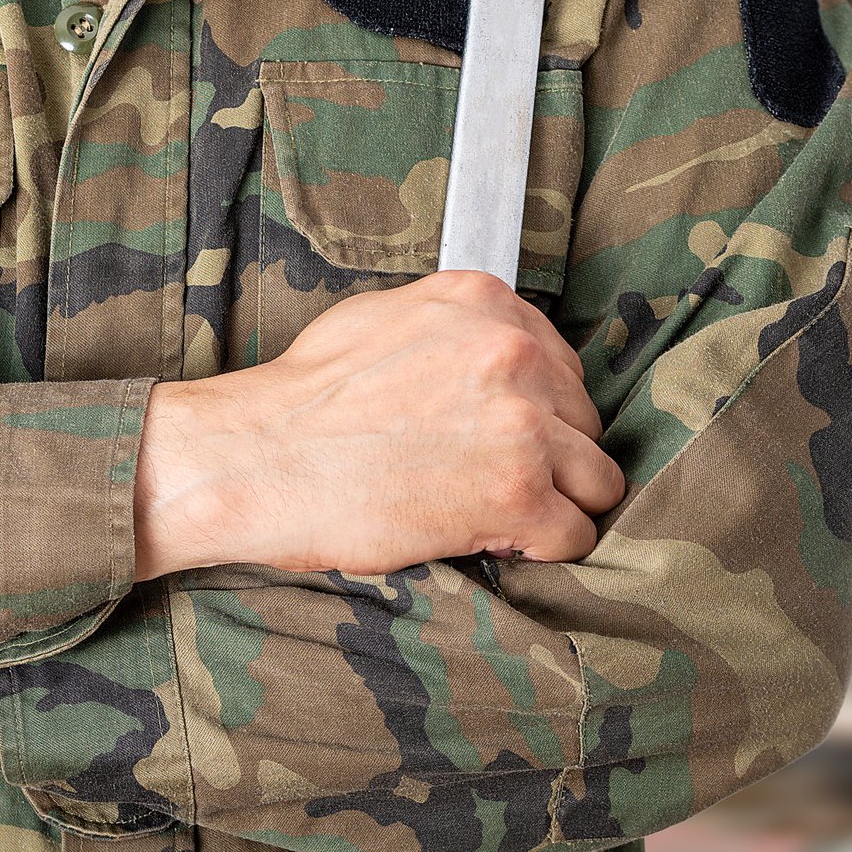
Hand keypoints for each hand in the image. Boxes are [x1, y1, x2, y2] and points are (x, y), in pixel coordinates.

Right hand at [134, 271, 623, 578]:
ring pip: (597, 477)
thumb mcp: (388, 317)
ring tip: (508, 517)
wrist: (254, 457)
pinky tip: (506, 545)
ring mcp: (523, 423)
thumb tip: (502, 351)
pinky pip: (577, 532)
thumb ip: (459, 328)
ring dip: (561, 503)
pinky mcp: (516, 492)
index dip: (538, 410)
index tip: (507, 437)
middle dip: (553, 455)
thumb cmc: (304, 396)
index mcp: (487, 303)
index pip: (561, 363)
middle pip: (585, 419)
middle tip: (499, 482)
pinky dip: (549, 548)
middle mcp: (516, 352)